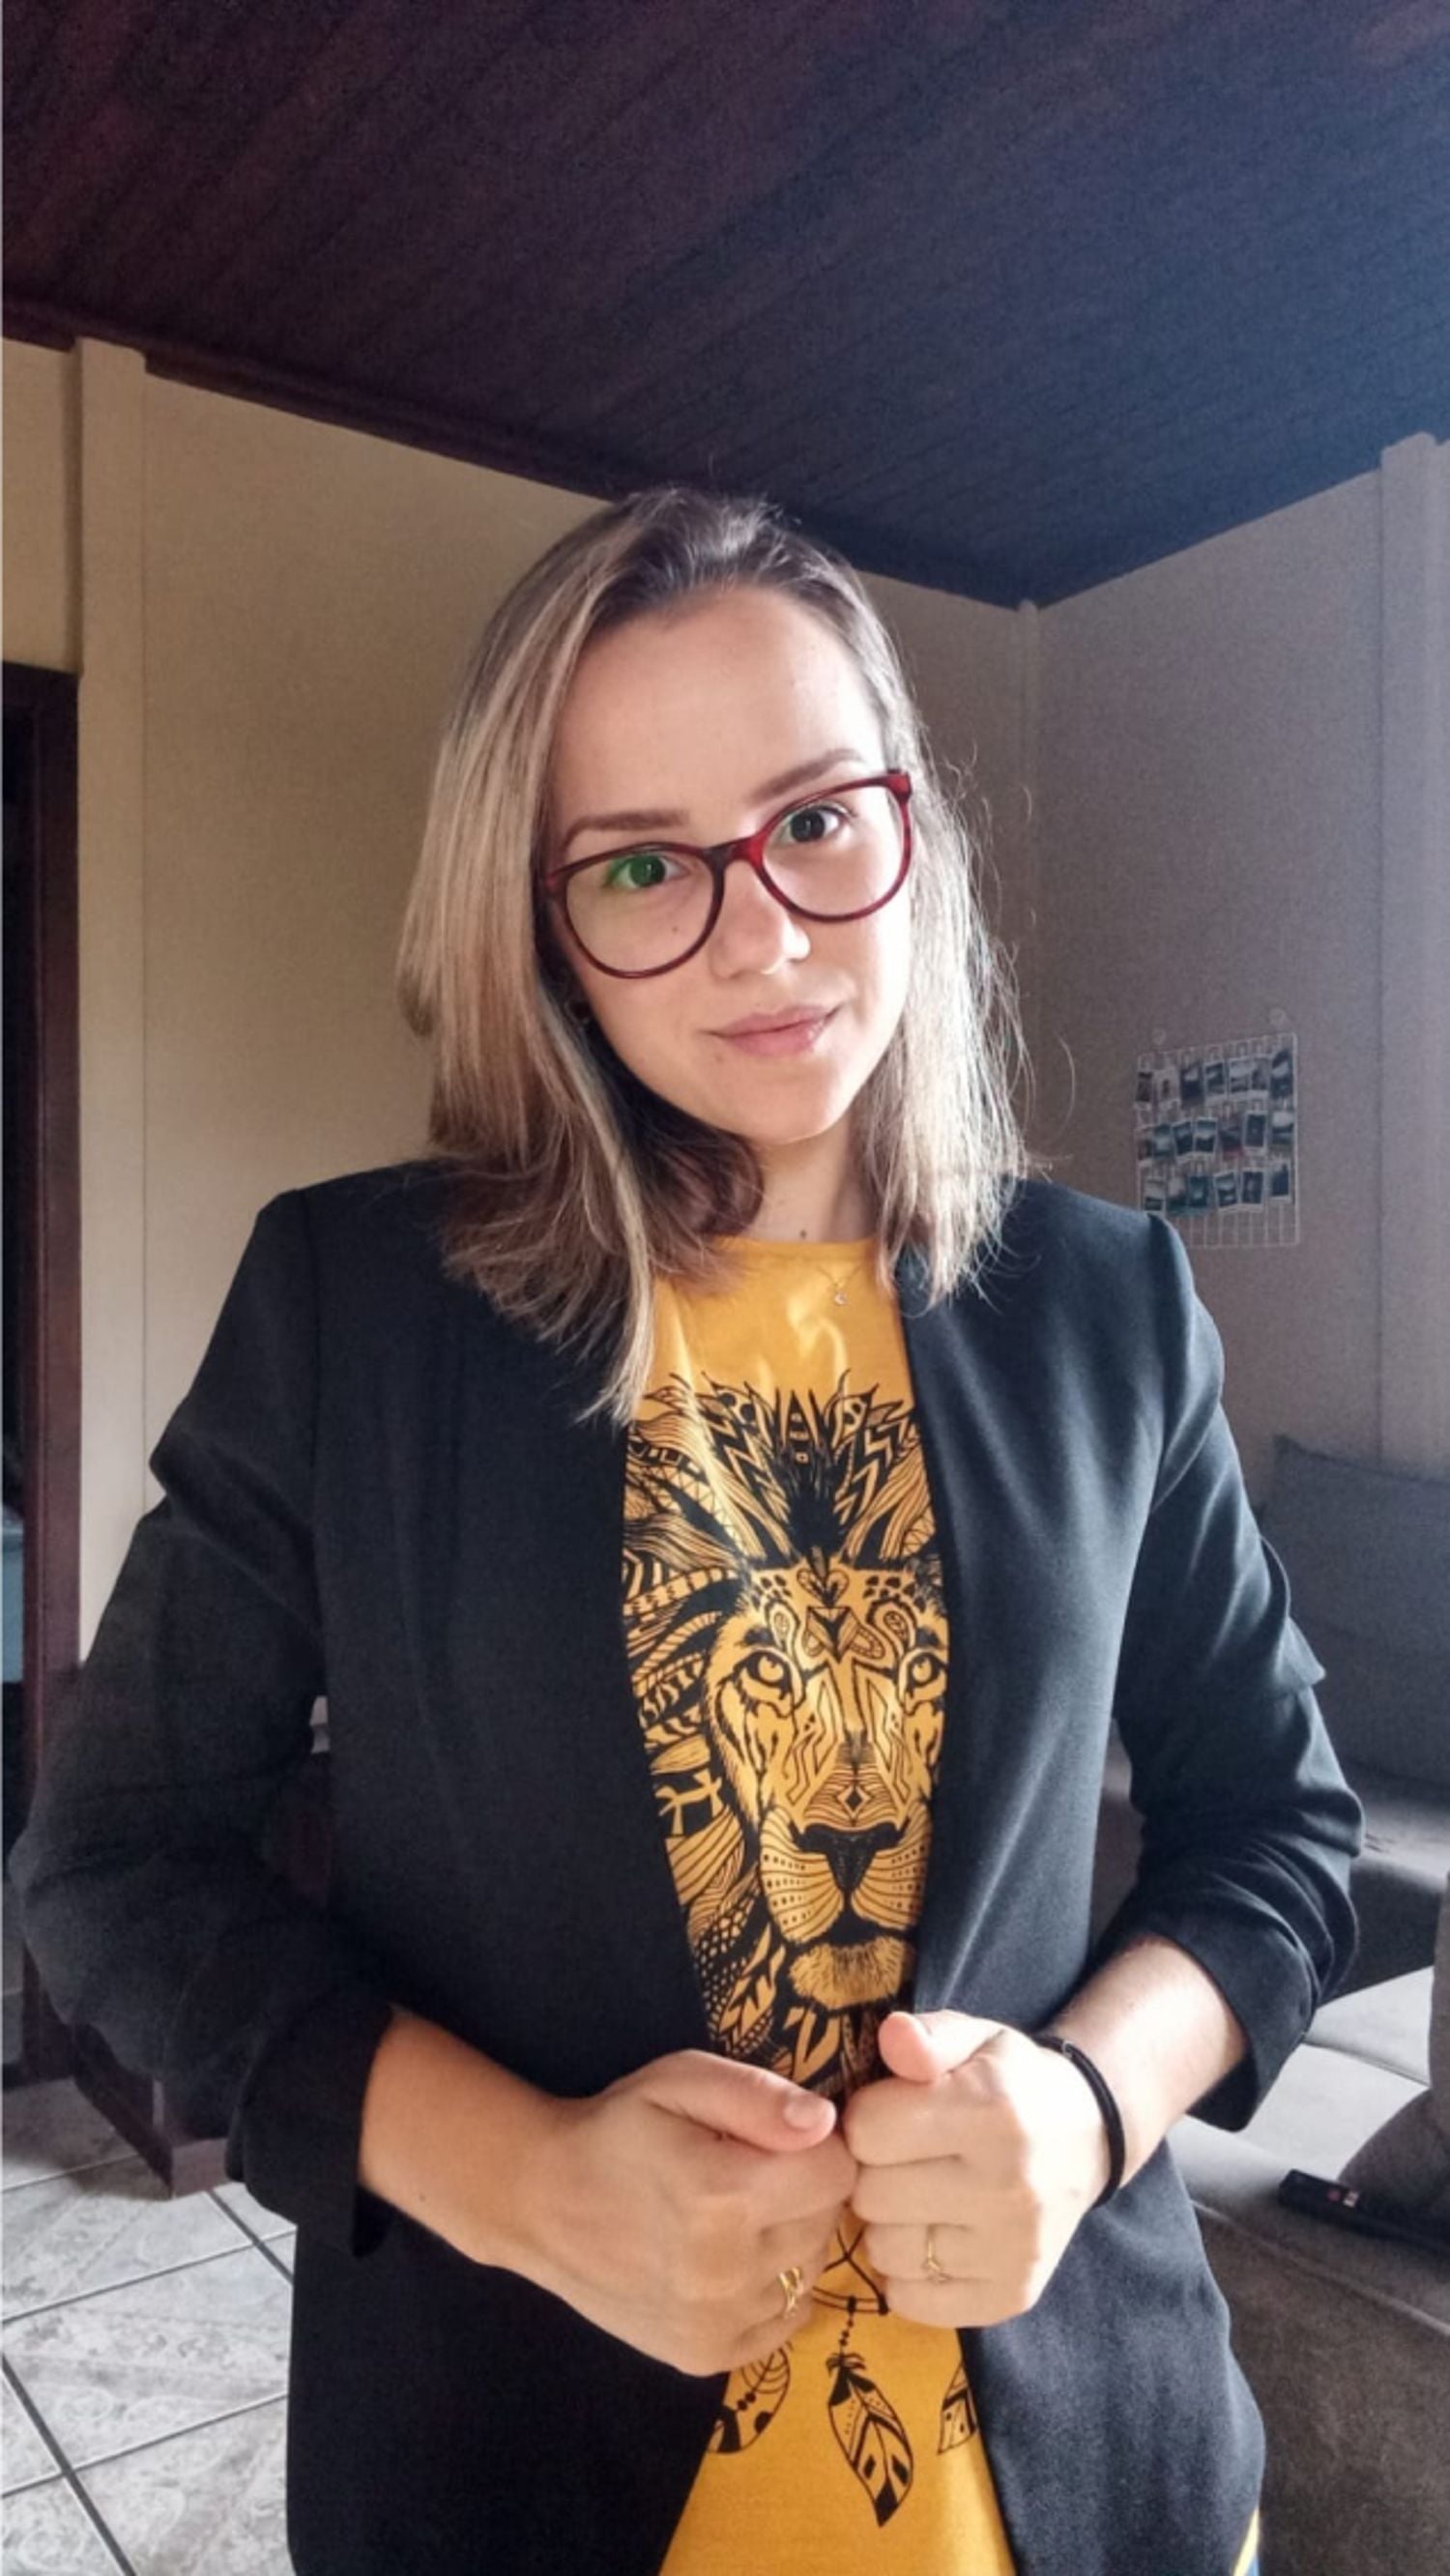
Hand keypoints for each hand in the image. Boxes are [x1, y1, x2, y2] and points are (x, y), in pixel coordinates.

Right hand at [523, 2051, 858, 2378]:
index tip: (778, 2139)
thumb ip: (758, 2096)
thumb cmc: (617, 2130)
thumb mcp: (681, 2081)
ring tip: (735, 2216)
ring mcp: (716, 2325)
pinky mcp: (706, 2358)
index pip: (837, 2173)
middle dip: (804, 2191)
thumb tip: (825, 2123)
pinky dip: (771, 2288)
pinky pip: (785, 2319)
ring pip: (809, 2273)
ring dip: (789, 2241)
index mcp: (724, 2197)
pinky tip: (728, 2259)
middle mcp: (726, 2273)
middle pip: (826, 2224)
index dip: (818, 2146)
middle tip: (751, 2172)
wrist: (541, 2204)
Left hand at [840, 2009, 1111, 2327]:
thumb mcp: (974, 2038)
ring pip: (885, 2250)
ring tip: (921, 2195)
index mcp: (993, 2112)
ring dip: (888, 2224)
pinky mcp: (1011, 2296)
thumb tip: (893, 2037)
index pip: (868, 2129)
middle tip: (906, 2157)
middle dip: (874, 2171)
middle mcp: (1008, 2187)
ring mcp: (1013, 2250)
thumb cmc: (1011, 2082)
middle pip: (871, 2194)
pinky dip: (908, 2272)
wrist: (1086, 2137)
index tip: (893, 2113)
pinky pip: (910, 2299)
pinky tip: (934, 2236)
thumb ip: (928, 2037)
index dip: (868, 2116)